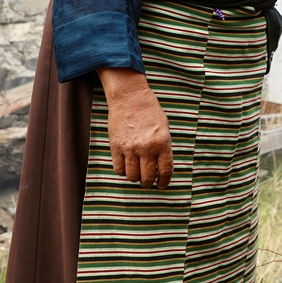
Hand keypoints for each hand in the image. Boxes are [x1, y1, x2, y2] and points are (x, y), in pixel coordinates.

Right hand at [96, 68, 173, 187]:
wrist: (130, 97)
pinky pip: (118, 169)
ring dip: (135, 178)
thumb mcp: (164, 128)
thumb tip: (160, 166)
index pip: (165, 171)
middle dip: (148, 183)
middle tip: (148, 182)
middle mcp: (146, 148)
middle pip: (147, 177)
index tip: (162, 184)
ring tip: (137, 174)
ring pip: (132, 176)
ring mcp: (130, 148)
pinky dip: (123, 171)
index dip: (164, 181)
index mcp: (162, 143)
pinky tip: (126, 166)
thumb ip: (163, 147)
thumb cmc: (150, 110)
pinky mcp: (116, 147)